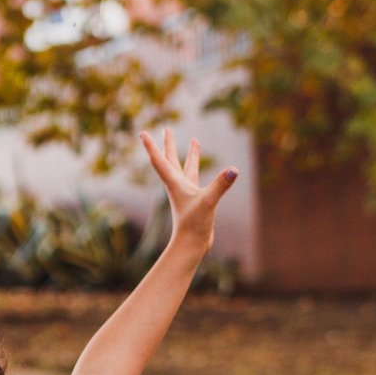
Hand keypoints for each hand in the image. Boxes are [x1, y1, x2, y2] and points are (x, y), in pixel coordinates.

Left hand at [140, 128, 236, 255]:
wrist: (192, 246)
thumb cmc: (194, 225)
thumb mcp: (208, 202)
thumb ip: (220, 185)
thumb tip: (233, 170)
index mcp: (175, 183)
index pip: (160, 160)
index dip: (151, 146)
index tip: (142, 133)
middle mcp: (178, 186)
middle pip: (171, 160)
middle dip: (169, 144)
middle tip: (166, 128)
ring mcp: (187, 194)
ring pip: (186, 169)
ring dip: (189, 155)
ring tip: (195, 140)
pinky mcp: (195, 201)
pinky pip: (195, 180)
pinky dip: (198, 170)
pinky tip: (201, 170)